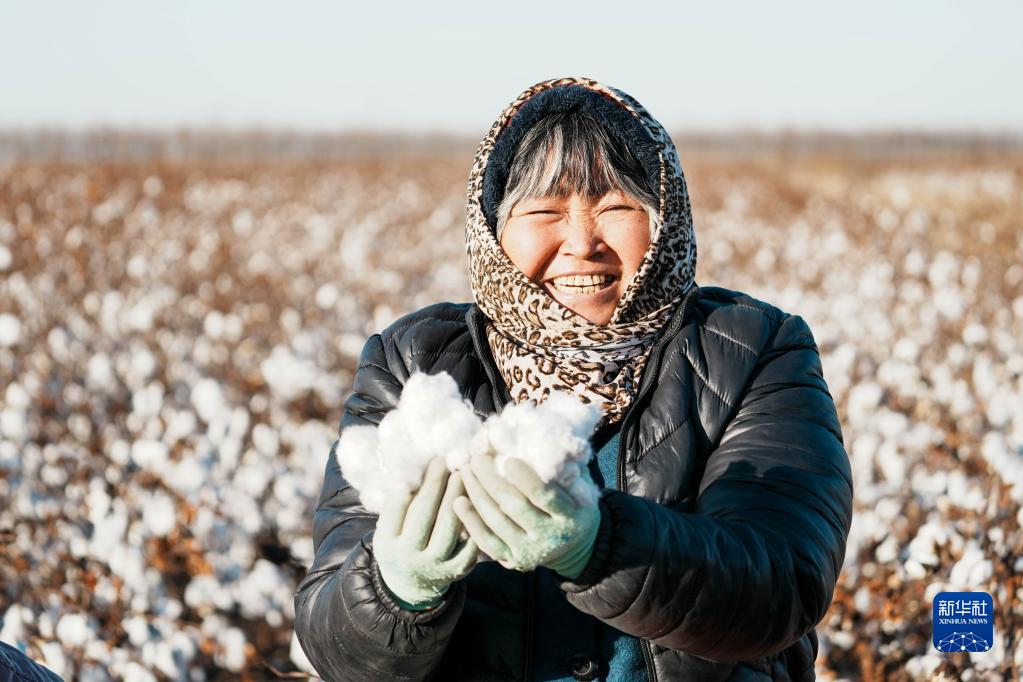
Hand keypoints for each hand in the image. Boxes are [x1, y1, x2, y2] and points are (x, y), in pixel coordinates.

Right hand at [373, 457, 478, 609]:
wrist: (411, 586)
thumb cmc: (399, 545)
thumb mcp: (387, 530)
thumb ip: (396, 506)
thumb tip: (411, 478)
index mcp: (387, 544)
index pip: (399, 508)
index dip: (415, 484)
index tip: (432, 462)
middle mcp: (409, 558)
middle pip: (424, 514)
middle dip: (436, 484)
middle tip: (447, 462)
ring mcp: (435, 566)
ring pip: (448, 527)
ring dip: (456, 496)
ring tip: (461, 475)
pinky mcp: (456, 571)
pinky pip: (468, 543)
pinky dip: (473, 521)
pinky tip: (476, 501)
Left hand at [453, 452, 600, 577]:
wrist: (574, 549)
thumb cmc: (575, 506)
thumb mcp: (581, 487)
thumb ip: (566, 467)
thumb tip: (546, 439)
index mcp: (570, 518)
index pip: (544, 496)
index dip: (525, 478)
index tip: (507, 459)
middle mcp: (549, 538)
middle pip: (514, 506)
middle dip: (491, 480)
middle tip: (477, 458)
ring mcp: (529, 552)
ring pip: (497, 522)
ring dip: (476, 494)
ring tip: (464, 471)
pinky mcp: (512, 560)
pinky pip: (487, 542)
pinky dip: (471, 522)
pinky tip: (458, 502)